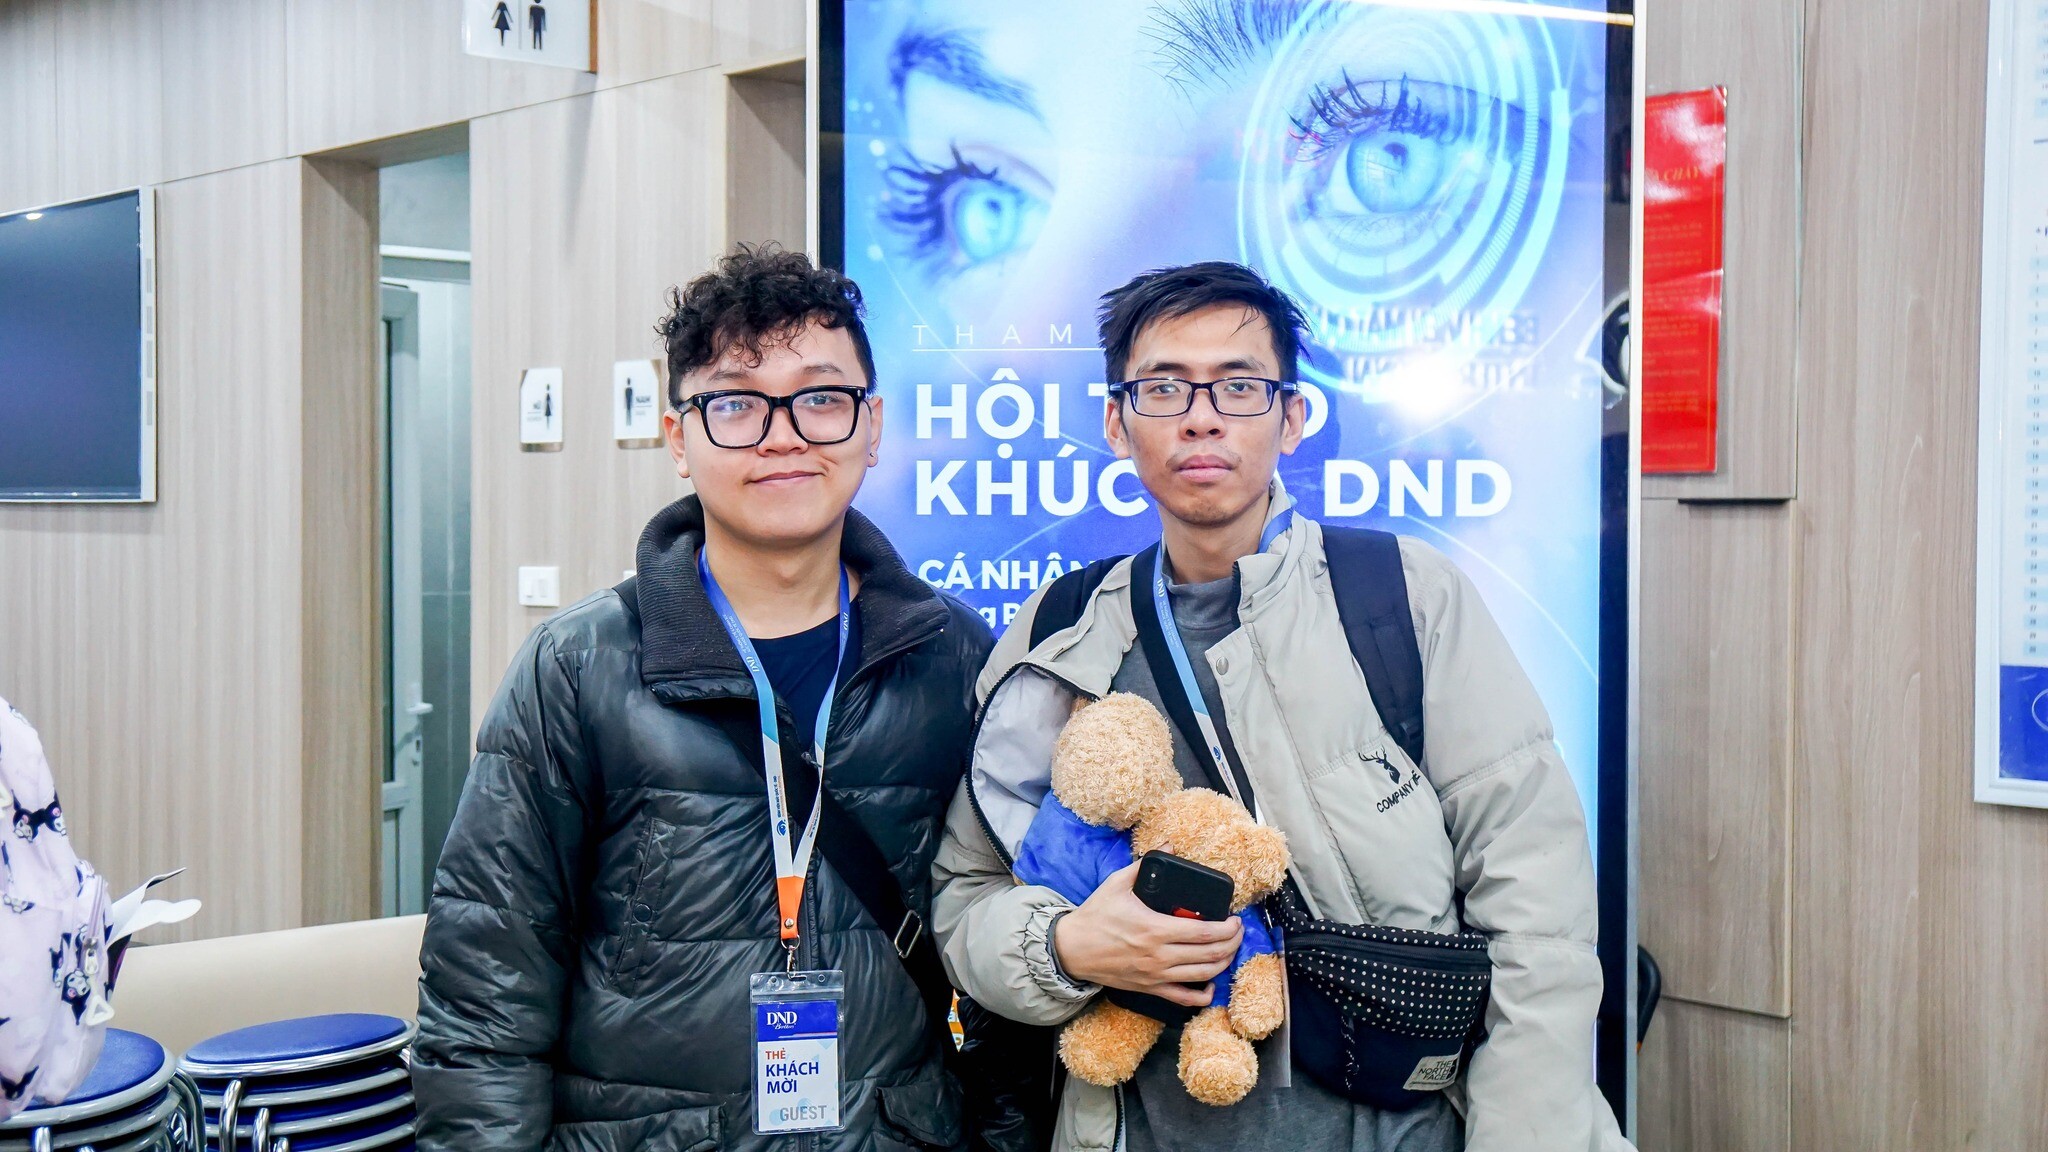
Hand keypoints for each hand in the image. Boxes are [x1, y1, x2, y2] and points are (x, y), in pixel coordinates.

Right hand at [1051, 862, 1241, 1006]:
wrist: (1072, 950)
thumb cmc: (1095, 916)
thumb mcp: (1117, 885)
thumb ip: (1144, 866)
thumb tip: (1169, 846)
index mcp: (1155, 929)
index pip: (1204, 932)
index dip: (1227, 928)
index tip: (1235, 919)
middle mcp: (1160, 955)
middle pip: (1210, 954)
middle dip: (1232, 943)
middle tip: (1237, 931)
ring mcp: (1156, 975)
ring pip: (1203, 975)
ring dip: (1224, 963)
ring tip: (1230, 950)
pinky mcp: (1150, 989)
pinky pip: (1183, 999)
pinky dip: (1202, 995)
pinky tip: (1211, 985)